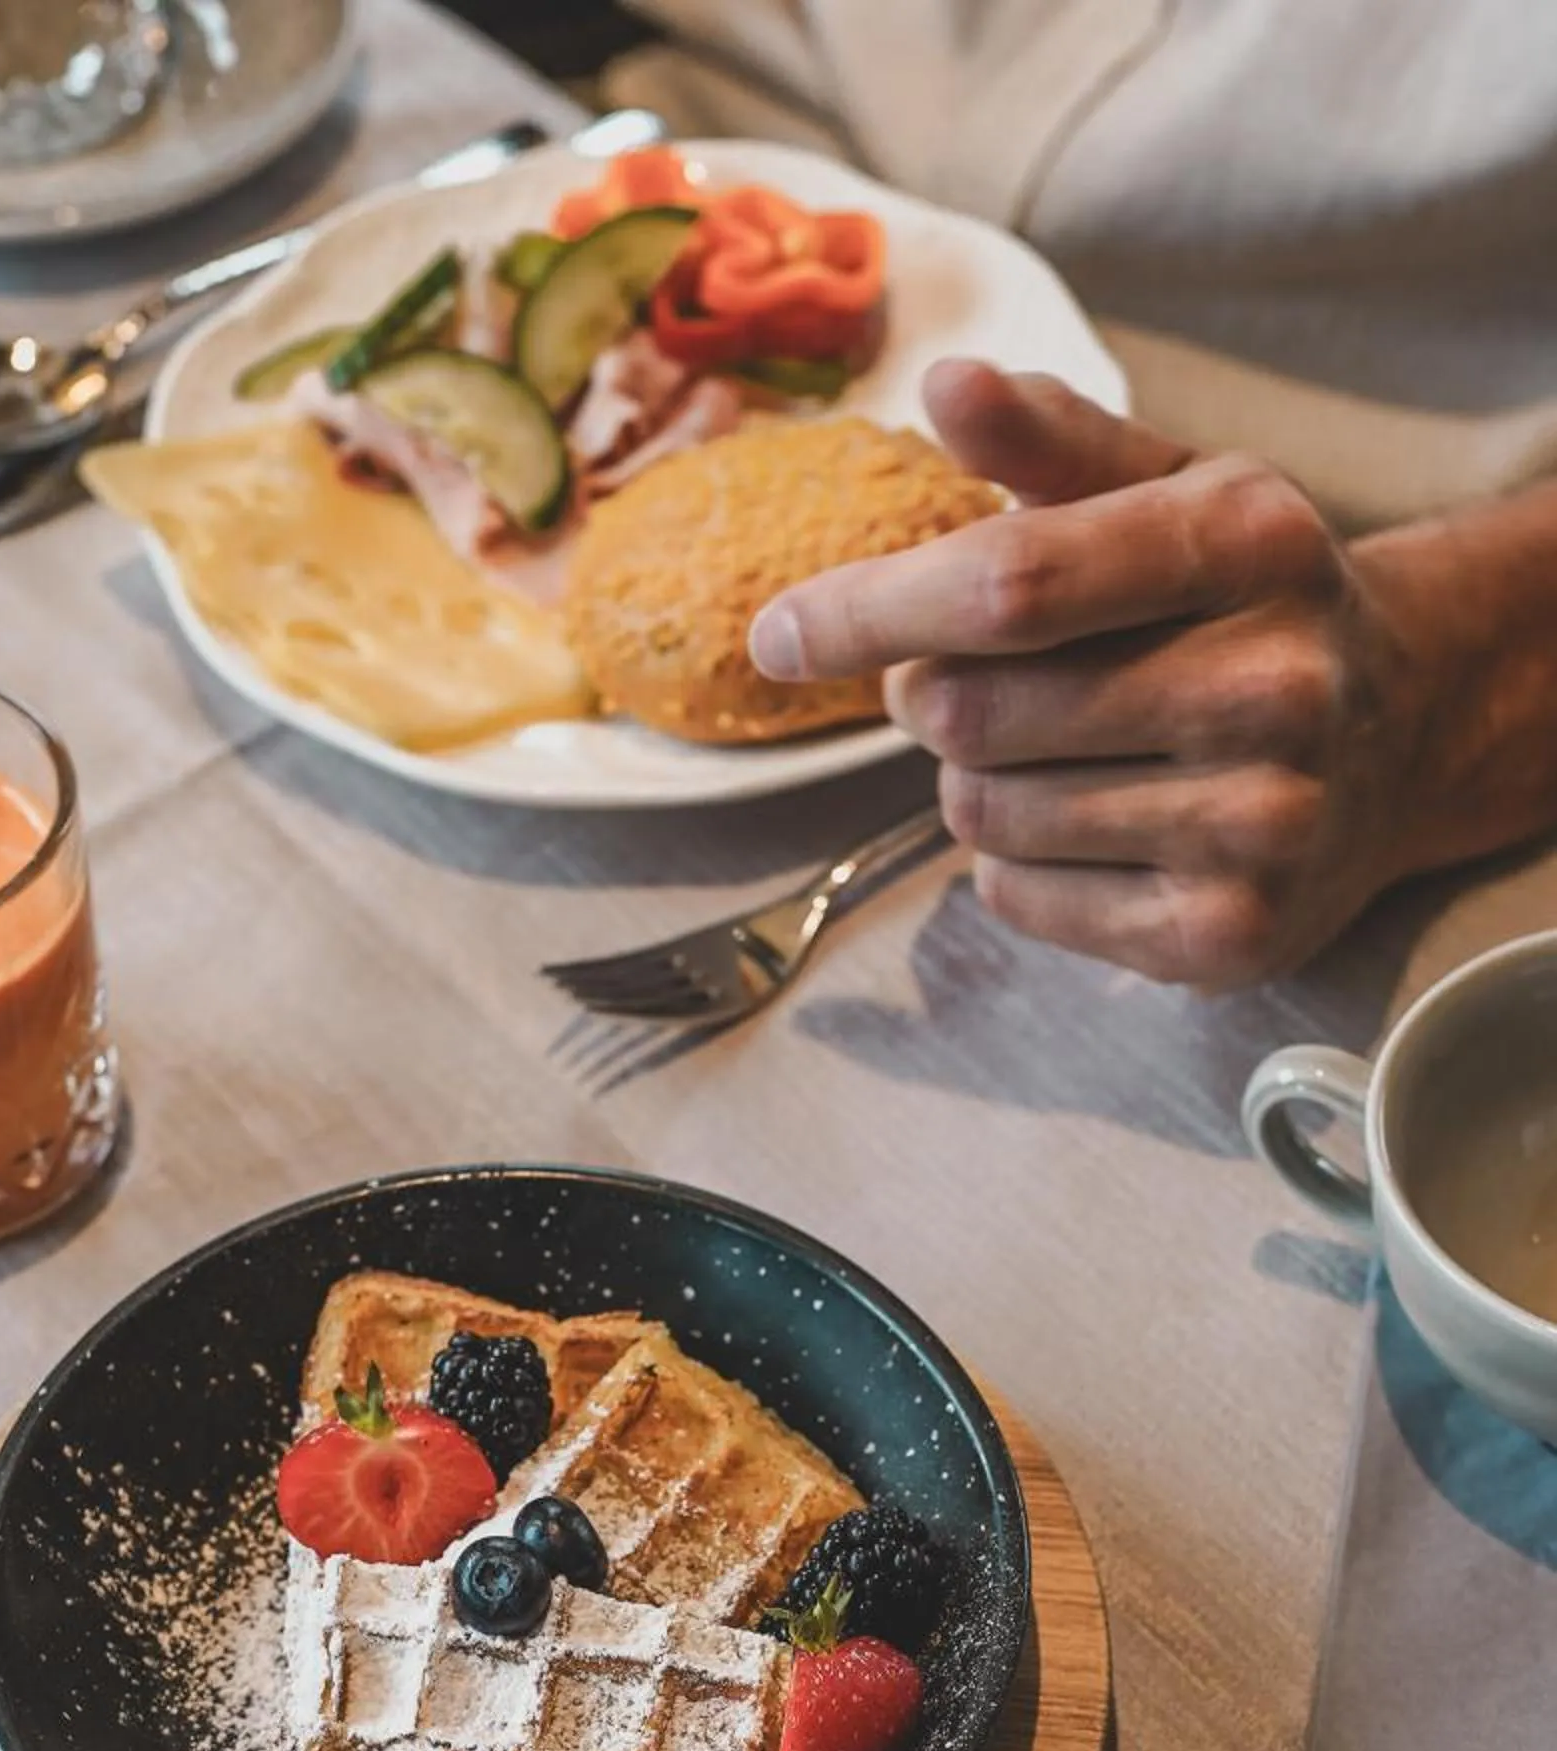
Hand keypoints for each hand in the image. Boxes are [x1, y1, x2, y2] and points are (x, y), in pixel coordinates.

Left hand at [747, 362, 1435, 991]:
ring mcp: (1261, 823)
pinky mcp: (1226, 936)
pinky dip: (1014, 865)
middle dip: (929, 695)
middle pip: (973, 711)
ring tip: (1051, 750)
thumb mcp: (1175, 493)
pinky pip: (1018, 899)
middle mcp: (1273, 685)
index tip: (776, 631)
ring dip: (973, 781)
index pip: (1012, 583)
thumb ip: (1054, 445)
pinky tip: (1091, 823)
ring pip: (985, 814)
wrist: (1402, 736)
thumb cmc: (1245, 602)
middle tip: (963, 679)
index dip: (869, 608)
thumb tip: (947, 384)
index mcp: (1251, 544)